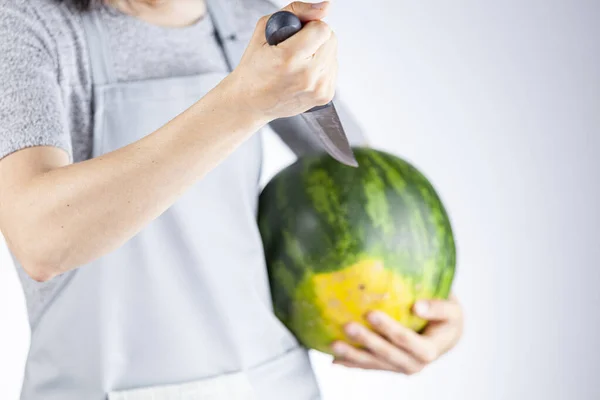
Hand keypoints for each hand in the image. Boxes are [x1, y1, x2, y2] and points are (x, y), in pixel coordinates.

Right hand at [227, 1, 337, 120]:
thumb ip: (296, 12)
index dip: (310, 27)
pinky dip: (321, 68)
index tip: (298, 35)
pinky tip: (303, 74)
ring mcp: (318, 89)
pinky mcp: (325, 96)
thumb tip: (325, 7)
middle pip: (331, 40)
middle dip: (316, 39)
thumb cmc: (254, 68)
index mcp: (289, 58)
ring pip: (334, 54)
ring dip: (320, 54)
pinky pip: (333, 70)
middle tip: (296, 49)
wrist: (251, 102)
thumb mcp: (264, 30)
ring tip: (298, 64)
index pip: (322, 29)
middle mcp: (307, 76)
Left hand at [330, 294, 463, 374]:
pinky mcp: (388, 367)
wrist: (444, 334)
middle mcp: (414, 364)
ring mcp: (399, 367)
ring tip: (333, 344)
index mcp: (429, 350)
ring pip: (374, 363)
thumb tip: (417, 306)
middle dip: (366, 342)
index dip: (389, 329)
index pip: (406, 340)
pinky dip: (351, 362)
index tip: (370, 313)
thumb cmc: (447, 316)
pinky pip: (368, 365)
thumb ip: (438, 307)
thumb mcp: (452, 309)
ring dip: (353, 355)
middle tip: (347, 326)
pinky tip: (334, 358)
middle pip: (387, 355)